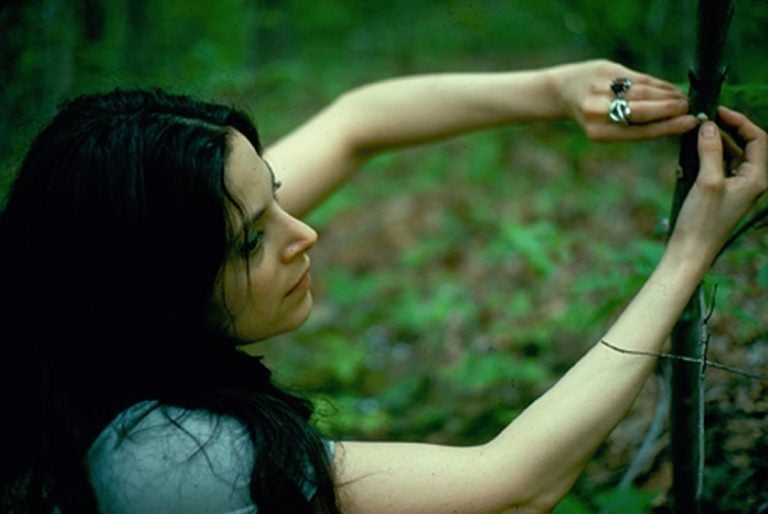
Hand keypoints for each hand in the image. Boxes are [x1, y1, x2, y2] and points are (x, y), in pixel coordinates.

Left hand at [548, 59, 697, 140]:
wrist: (563, 91)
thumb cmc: (592, 114)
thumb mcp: (605, 127)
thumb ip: (633, 126)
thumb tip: (674, 123)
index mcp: (599, 132)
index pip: (640, 131)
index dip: (668, 127)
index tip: (690, 123)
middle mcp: (599, 111)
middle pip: (643, 110)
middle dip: (671, 109)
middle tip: (691, 109)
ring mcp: (602, 89)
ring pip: (644, 92)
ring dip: (669, 96)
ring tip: (684, 99)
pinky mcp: (606, 70)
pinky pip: (639, 78)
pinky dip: (658, 84)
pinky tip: (671, 88)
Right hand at [667, 107, 766, 265]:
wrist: (690, 252)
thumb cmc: (701, 221)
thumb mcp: (707, 182)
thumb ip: (711, 151)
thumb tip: (709, 125)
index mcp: (756, 178)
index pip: (757, 139)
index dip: (739, 121)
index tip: (716, 111)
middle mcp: (750, 181)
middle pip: (744, 145)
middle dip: (725, 130)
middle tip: (702, 119)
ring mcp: (735, 188)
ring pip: (729, 156)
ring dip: (713, 144)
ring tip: (693, 135)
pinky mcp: (720, 195)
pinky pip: (717, 168)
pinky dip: (704, 159)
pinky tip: (688, 158)